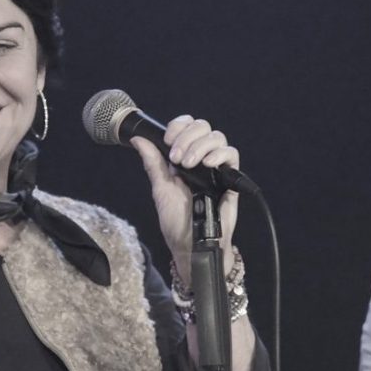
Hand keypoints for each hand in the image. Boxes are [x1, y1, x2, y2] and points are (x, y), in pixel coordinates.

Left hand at [130, 115, 241, 282]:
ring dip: (200, 146)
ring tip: (189, 165)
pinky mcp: (230, 178)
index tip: (168, 140)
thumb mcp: (160, 189)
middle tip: (177, 158)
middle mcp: (201, 158)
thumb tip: (138, 140)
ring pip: (217, 137)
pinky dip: (220, 154)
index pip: (186, 127)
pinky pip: (232, 154)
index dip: (178, 126)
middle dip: (187, 137)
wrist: (191, 243)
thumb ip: (153, 163)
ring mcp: (216, 167)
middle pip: (203, 126)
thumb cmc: (176, 221)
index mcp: (183, 157)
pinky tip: (208, 165)